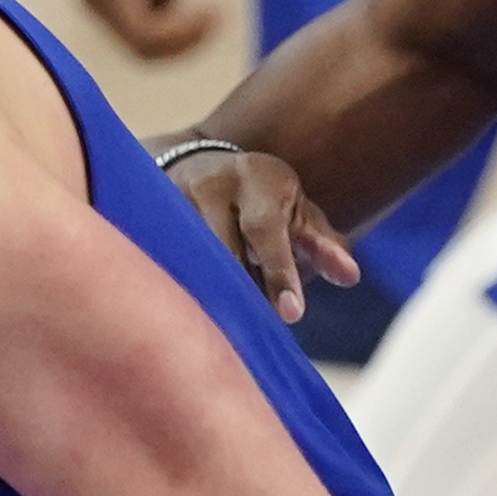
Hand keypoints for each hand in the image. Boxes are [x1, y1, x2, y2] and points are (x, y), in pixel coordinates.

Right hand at [84, 0, 222, 59]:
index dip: (181, 34)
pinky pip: (151, 35)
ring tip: (217, 13)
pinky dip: (180, 31)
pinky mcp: (122, 8)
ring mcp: (106, 9)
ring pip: (148, 47)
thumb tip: (169, 11)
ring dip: (184, 39)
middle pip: (143, 49)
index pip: (143, 34)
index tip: (216, 12)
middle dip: (184, 42)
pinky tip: (205, 10)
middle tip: (221, 19)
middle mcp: (96, 4)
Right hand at [168, 144, 357, 322]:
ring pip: (191, 257)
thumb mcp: (297, 214)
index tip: (290, 315)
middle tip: (259, 329)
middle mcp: (210, 182)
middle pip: (224, 249)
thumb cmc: (264, 200)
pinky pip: (162, 257)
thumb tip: (350, 276)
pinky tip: (188, 311)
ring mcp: (170, 196)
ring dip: (210, 293)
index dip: (278, 273)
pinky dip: (178, 286)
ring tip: (225, 324)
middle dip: (244, 291)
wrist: (201, 166)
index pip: (265, 230)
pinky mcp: (146, 214)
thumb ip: (322, 245)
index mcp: (255, 177)